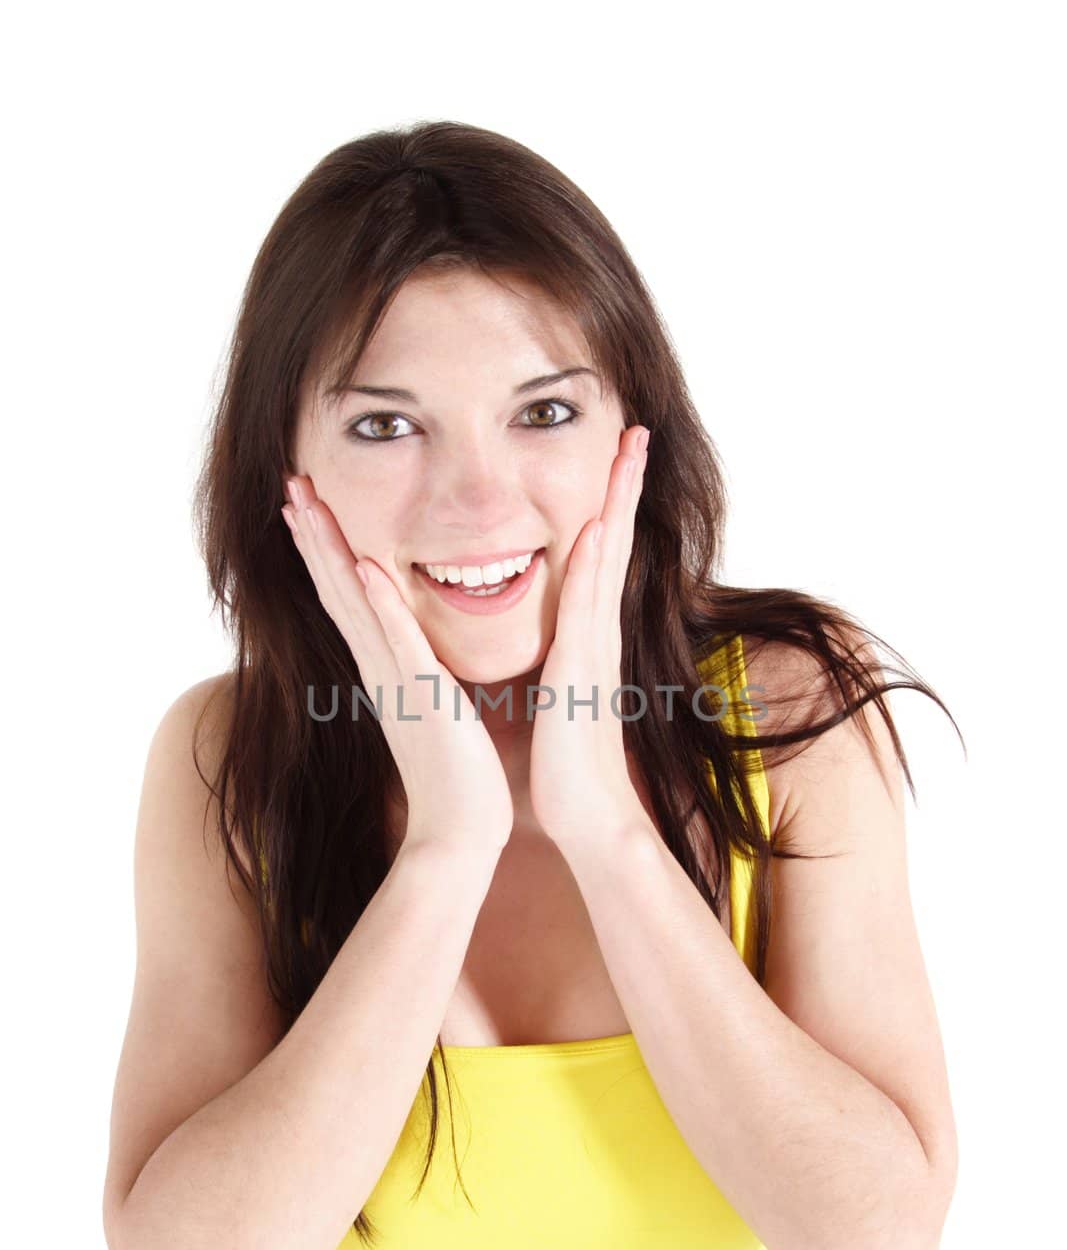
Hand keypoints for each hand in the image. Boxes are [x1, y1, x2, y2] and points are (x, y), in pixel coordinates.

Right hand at [281, 474, 513, 857]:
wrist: (459, 831)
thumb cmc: (457, 776)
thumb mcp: (437, 711)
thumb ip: (422, 678)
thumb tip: (419, 660)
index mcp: (387, 669)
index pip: (350, 598)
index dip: (327, 551)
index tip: (309, 506)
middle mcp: (380, 669)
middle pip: (337, 589)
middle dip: (314, 536)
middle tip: (290, 484)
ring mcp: (395, 680)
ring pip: (355, 603)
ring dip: (329, 553)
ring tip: (305, 505)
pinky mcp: (422, 696)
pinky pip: (397, 640)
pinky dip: (379, 604)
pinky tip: (363, 567)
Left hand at [528, 424, 650, 849]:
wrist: (589, 818)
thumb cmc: (568, 765)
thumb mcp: (559, 698)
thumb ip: (562, 664)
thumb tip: (556, 648)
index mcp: (586, 640)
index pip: (597, 559)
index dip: (608, 507)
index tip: (615, 460)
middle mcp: (598, 635)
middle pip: (613, 543)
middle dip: (625, 485)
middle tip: (636, 431)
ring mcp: (595, 651)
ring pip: (607, 560)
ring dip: (618, 503)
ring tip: (629, 451)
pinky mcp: (582, 674)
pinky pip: (587, 608)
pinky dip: (592, 566)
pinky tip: (595, 527)